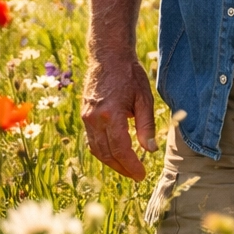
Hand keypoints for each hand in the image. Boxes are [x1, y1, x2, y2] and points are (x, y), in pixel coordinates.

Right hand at [81, 50, 156, 180]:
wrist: (108, 58)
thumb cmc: (130, 76)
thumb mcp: (144, 98)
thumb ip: (146, 125)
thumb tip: (150, 150)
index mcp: (111, 114)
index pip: (120, 149)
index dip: (131, 165)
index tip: (142, 174)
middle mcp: (94, 119)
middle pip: (107, 153)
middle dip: (122, 168)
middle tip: (137, 176)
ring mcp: (86, 118)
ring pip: (97, 149)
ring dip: (111, 162)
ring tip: (127, 169)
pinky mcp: (84, 116)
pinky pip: (92, 140)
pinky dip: (103, 151)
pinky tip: (115, 155)